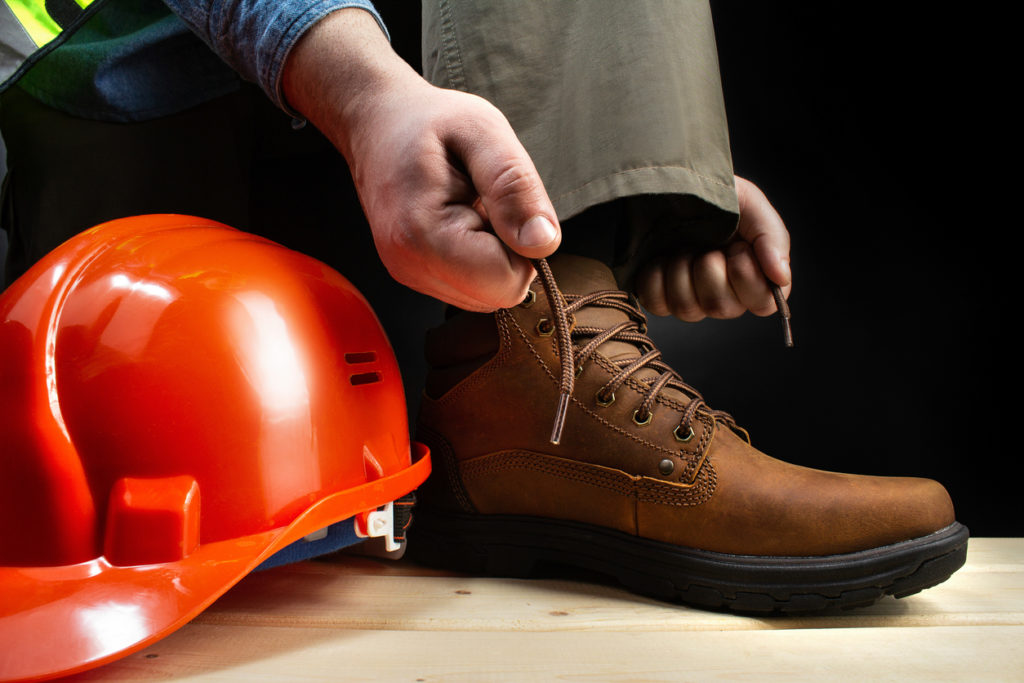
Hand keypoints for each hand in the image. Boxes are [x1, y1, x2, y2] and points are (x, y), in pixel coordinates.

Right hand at [283, 9, 559, 310]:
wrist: (377, 123)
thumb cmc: (429, 121)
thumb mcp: (483, 131)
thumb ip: (515, 187)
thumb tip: (543, 243)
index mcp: (423, 234)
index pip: (507, 280)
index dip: (523, 243)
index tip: (500, 201)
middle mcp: (411, 266)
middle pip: (500, 292)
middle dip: (510, 250)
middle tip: (485, 201)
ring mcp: (410, 275)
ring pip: (488, 294)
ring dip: (496, 253)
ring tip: (470, 206)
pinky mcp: (416, 276)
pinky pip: (472, 286)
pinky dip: (480, 257)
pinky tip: (461, 220)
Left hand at [636, 175, 791, 320]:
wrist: (672, 184)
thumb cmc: (717, 198)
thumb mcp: (752, 205)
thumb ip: (772, 238)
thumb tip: (780, 276)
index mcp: (754, 276)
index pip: (763, 304)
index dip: (748, 278)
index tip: (739, 248)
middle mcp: (724, 294)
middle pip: (721, 308)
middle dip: (710, 269)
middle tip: (708, 246)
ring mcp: (691, 298)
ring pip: (687, 309)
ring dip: (682, 270)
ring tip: (684, 248)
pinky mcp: (660, 297)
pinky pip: (657, 304)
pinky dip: (656, 277)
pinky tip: (662, 258)